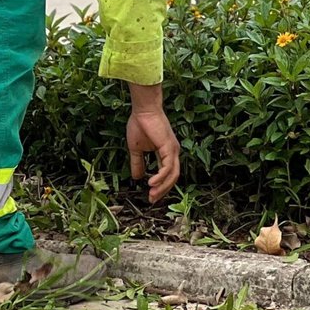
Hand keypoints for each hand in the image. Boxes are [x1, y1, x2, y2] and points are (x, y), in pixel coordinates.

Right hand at [126, 83, 180, 202]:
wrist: (143, 109)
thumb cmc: (140, 124)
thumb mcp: (136, 148)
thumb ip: (138, 163)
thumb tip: (136, 178)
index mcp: (166, 152)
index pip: (167, 173)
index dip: (160, 186)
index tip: (151, 196)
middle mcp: (173, 152)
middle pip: (173, 178)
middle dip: (163, 191)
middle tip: (152, 200)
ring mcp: (173, 150)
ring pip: (172, 175)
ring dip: (162, 187)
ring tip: (151, 195)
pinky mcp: (169, 147)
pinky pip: (167, 168)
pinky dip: (160, 177)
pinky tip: (151, 183)